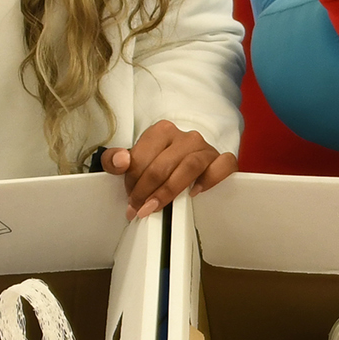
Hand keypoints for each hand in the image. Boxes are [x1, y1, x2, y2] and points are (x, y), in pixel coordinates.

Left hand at [104, 123, 239, 216]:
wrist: (189, 163)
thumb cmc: (160, 163)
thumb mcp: (134, 160)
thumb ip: (115, 159)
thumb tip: (120, 162)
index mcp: (162, 131)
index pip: (143, 156)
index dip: (132, 180)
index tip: (130, 197)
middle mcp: (185, 137)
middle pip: (163, 164)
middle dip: (146, 190)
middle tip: (138, 208)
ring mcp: (205, 148)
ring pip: (190, 166)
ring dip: (169, 190)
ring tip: (155, 206)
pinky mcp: (221, 160)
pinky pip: (223, 165)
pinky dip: (210, 179)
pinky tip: (196, 193)